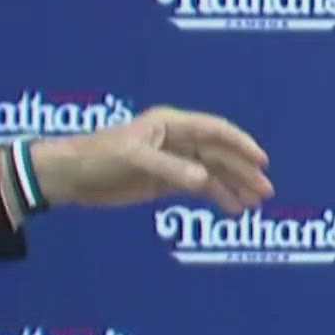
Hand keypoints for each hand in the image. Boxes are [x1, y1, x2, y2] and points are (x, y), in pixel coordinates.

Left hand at [31, 105, 270, 213]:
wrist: (69, 176)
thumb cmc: (97, 157)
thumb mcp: (134, 160)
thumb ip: (171, 169)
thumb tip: (204, 180)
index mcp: (170, 124)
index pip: (215, 131)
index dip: (240, 144)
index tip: (262, 161)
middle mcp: (177, 140)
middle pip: (219, 155)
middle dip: (243, 172)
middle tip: (264, 191)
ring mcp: (174, 161)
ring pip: (214, 173)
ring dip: (234, 187)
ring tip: (253, 205)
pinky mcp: (167, 181)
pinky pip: (201, 187)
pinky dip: (217, 197)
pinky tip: (233, 209)